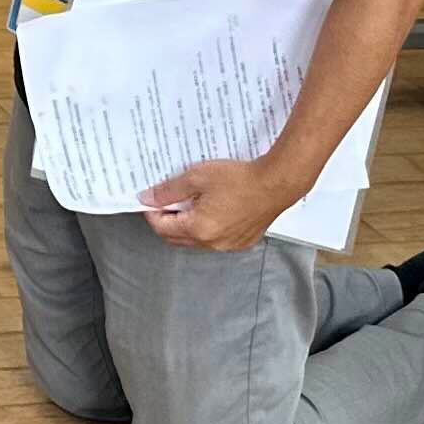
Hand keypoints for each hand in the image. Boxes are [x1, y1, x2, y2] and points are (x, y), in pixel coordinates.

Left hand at [139, 158, 293, 250]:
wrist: (275, 184)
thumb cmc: (239, 179)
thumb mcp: (196, 178)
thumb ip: (169, 191)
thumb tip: (148, 199)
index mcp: (198, 229)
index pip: (162, 228)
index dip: (152, 212)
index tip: (151, 200)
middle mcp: (213, 243)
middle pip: (177, 238)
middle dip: (167, 221)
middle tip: (167, 201)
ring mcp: (229, 245)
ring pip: (197, 241)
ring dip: (187, 226)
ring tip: (190, 203)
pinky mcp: (243, 242)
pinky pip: (216, 240)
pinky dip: (207, 229)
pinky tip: (211, 210)